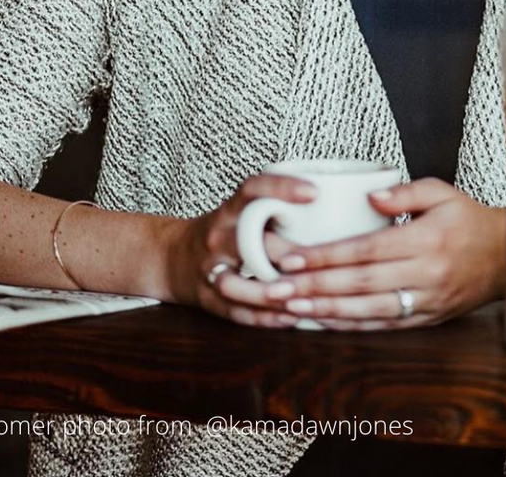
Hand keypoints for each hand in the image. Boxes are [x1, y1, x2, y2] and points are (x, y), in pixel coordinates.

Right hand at [160, 174, 315, 327]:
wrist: (172, 257)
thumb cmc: (225, 231)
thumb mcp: (241, 211)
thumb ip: (275, 209)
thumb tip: (332, 204)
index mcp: (230, 209)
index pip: (252, 189)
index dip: (281, 188)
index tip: (314, 193)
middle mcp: (218, 236)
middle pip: (250, 244)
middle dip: (288, 255)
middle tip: (324, 262)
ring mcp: (210, 269)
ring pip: (239, 285)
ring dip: (274, 294)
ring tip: (308, 298)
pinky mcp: (207, 298)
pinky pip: (236, 312)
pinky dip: (265, 318)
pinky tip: (292, 318)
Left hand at [260, 178, 505, 329]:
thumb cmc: (471, 220)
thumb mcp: (443, 192)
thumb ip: (405, 192)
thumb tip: (370, 198)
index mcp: (425, 241)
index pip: (366, 250)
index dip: (326, 256)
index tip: (291, 258)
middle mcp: (425, 275)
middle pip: (359, 284)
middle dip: (313, 286)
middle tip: (275, 288)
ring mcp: (426, 301)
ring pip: (366, 311)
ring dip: (324, 310)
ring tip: (289, 308)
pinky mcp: (427, 319)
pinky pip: (382, 326)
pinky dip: (349, 326)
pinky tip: (323, 321)